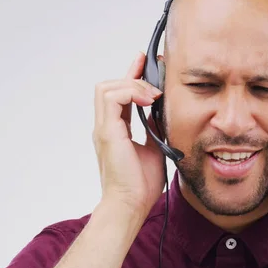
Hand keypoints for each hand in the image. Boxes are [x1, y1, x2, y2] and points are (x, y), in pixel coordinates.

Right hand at [92, 52, 165, 222]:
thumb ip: (154, 129)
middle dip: (131, 74)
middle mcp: (106, 127)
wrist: (130, 205)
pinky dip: (131, 93)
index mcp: (115, 130)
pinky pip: (112, 99)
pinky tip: (149, 100)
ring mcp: (104, 129)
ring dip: (132, 84)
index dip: (132, 76)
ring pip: (106, 88)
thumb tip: (163, 112)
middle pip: (109, 87)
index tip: (145, 62)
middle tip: (152, 70)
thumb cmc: (140, 184)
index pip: (119, 95)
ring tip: (153, 94)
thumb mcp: (155, 148)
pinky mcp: (107, 133)